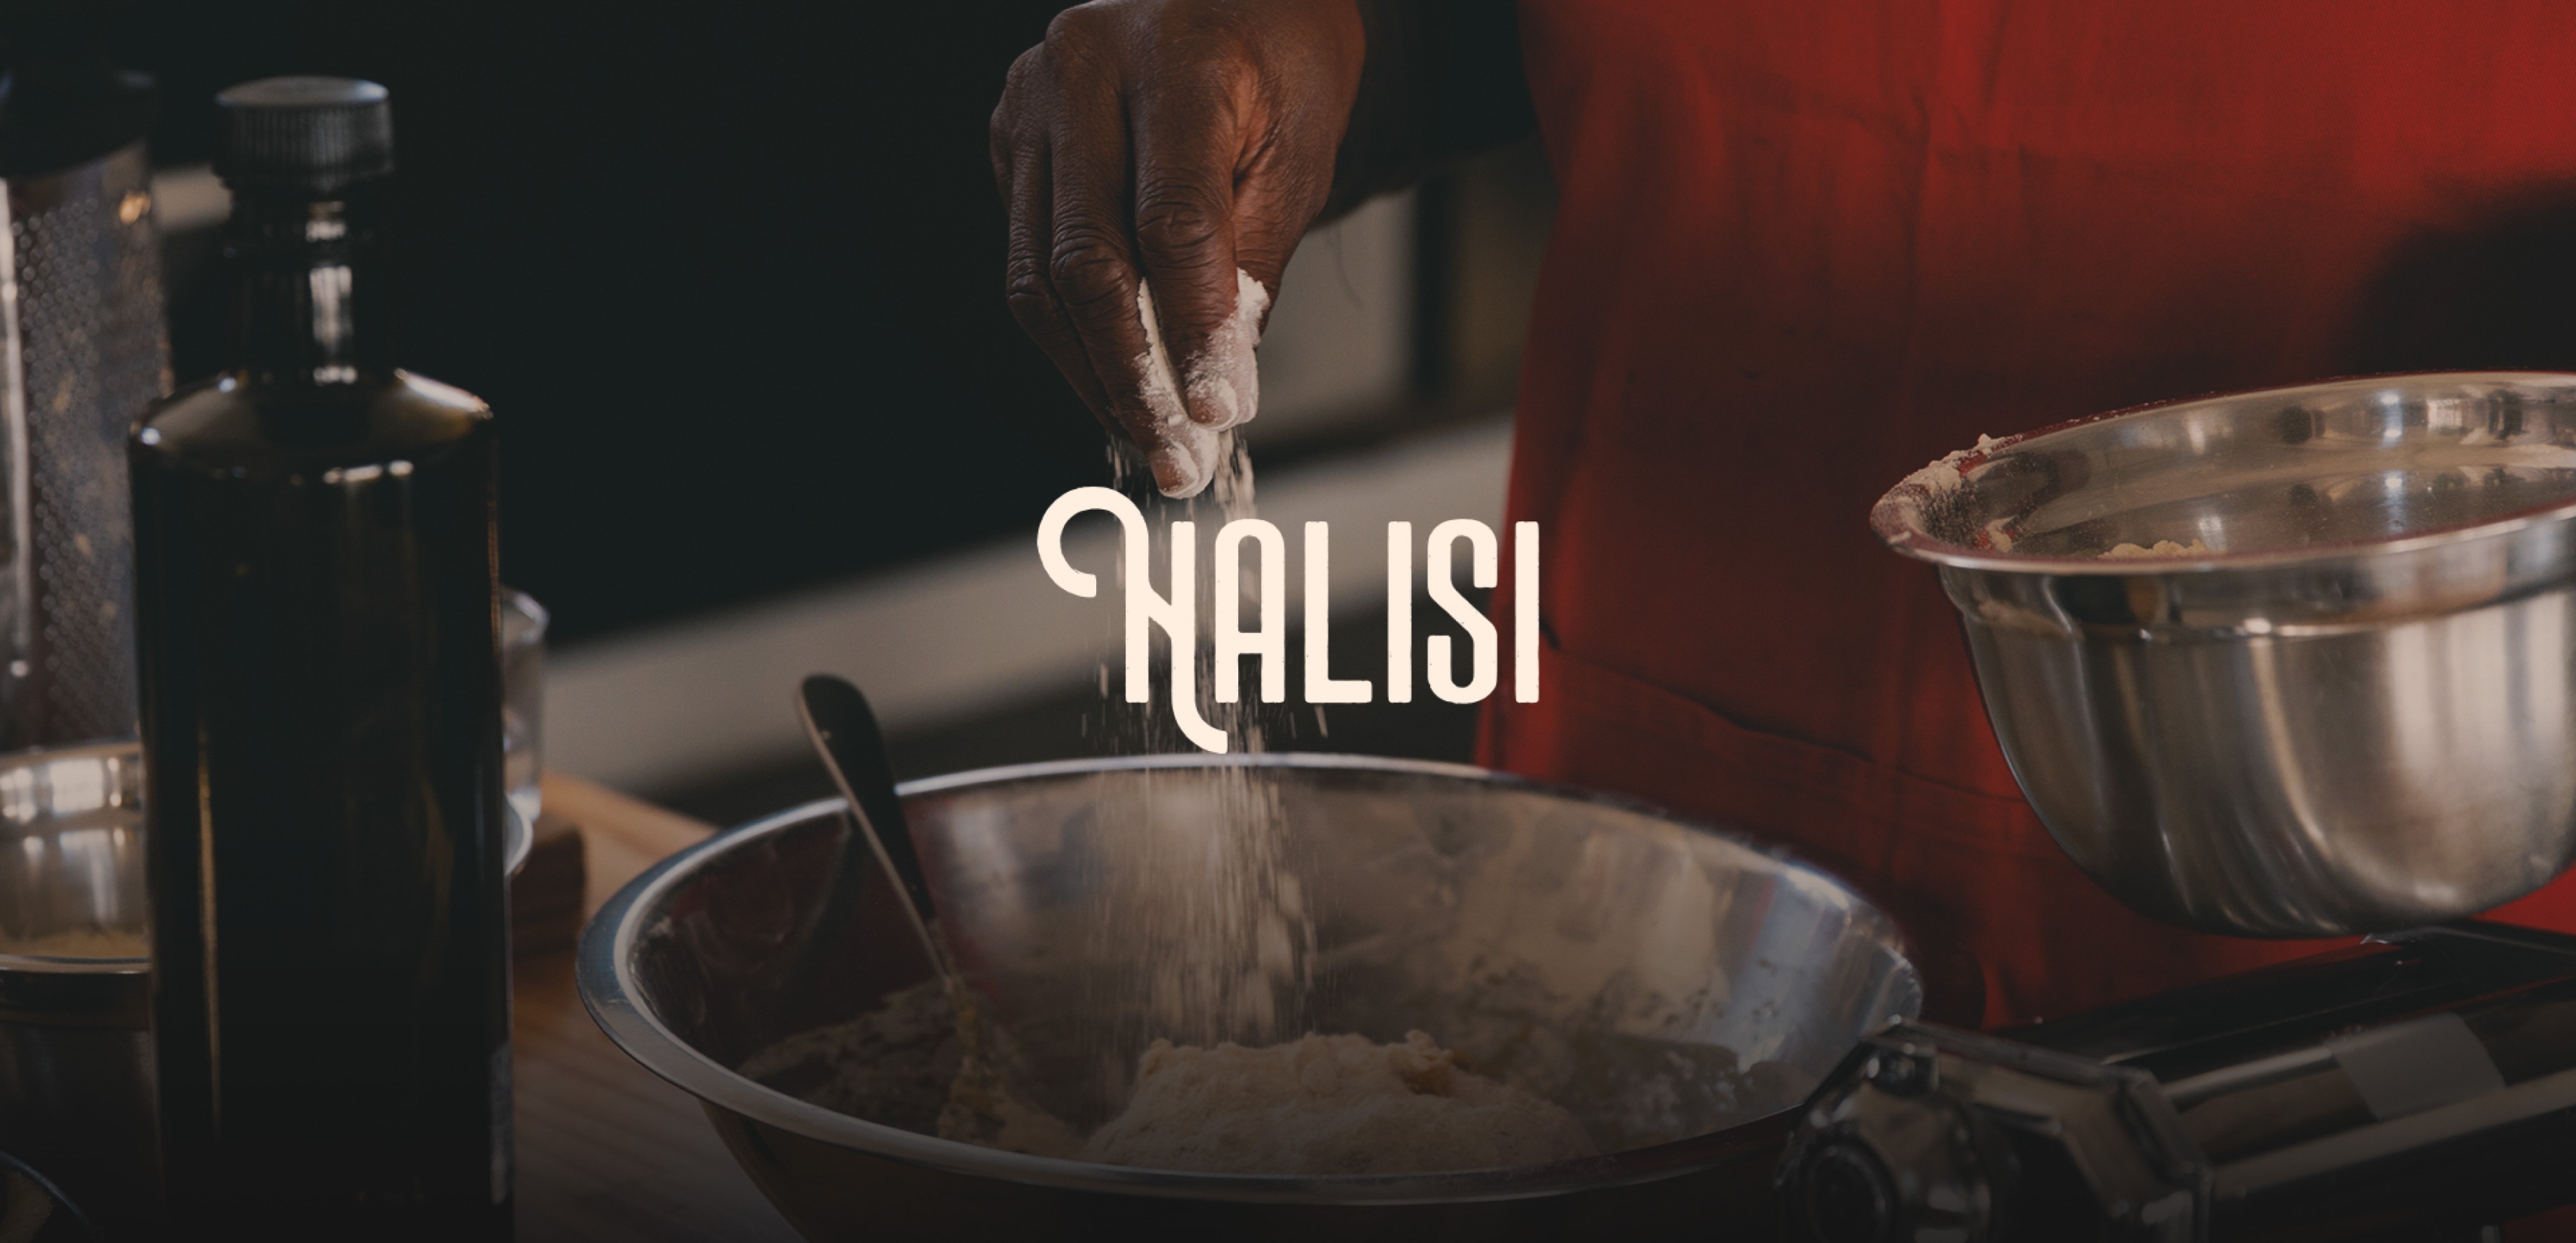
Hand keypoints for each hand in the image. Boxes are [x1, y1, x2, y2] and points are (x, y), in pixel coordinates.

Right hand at [991, 0, 1364, 497]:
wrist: (1230, 1)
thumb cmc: (1277, 72)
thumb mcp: (1299, 155)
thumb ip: (1251, 264)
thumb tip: (1217, 387)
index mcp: (1178, 57)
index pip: (1173, 219)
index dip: (1193, 326)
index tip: (1219, 410)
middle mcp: (1083, 70)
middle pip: (1087, 257)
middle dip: (1133, 376)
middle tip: (1175, 454)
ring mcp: (1030, 103)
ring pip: (1038, 275)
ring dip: (1092, 374)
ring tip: (1145, 438)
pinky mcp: (1007, 139)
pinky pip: (1024, 261)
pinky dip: (1070, 335)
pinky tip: (1113, 381)